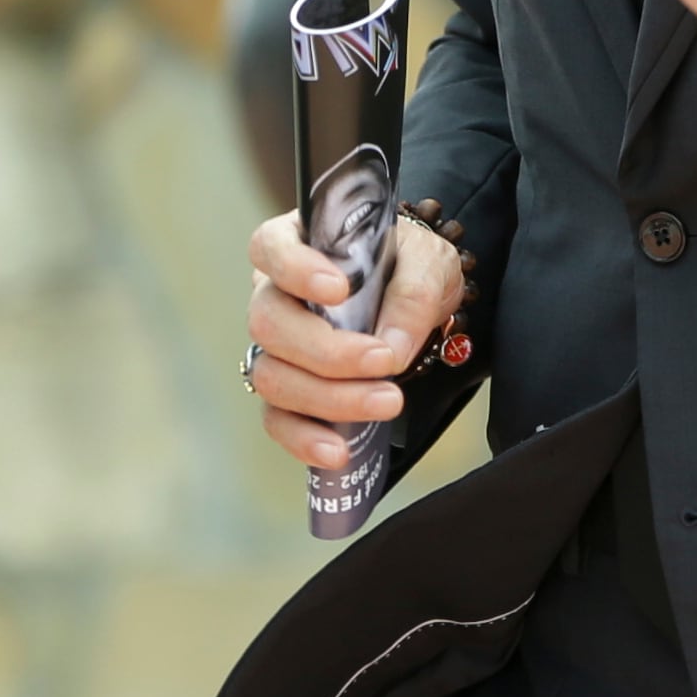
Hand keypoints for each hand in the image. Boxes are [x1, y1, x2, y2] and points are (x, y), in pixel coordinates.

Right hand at [246, 207, 465, 470]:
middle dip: (326, 351)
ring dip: (328, 397)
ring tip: (388, 402)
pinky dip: (304, 439)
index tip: (339, 288)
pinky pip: (278, 420)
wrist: (415, 295)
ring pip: (272, 377)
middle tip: (384, 361)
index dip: (294, 269)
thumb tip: (392, 346)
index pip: (270, 248)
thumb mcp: (428, 262)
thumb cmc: (410, 264)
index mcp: (299, 244)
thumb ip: (413, 292)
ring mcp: (275, 346)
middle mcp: (274, 294)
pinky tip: (339, 452)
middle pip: (268, 324)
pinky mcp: (287, 391)